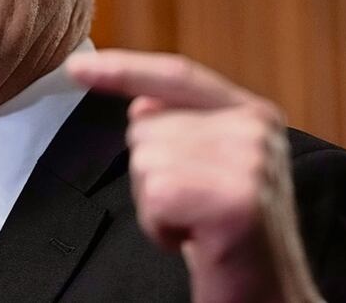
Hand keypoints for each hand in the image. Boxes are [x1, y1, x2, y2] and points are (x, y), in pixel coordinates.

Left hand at [67, 49, 321, 302]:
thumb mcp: (208, 169)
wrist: (269, 299)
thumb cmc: (228, 237)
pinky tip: (193, 242)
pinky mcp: (238, 199)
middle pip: (147, 125)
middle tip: (193, 210)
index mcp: (253, 112)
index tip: (76, 66)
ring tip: (195, 226)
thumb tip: (139, 103)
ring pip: (145, 160)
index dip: (124, 68)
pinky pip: (156, 195)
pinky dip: (160, 227)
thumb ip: (181, 125)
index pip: (176, 74)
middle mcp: (257, 128)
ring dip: (155, 205)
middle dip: (151, 175)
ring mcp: (251, 160)